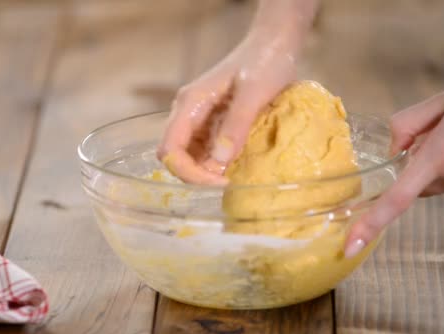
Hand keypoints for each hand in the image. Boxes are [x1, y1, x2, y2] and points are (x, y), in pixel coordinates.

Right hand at [157, 0, 316, 184]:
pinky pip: (203, 149)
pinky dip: (213, 163)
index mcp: (190, 103)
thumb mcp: (254, 94)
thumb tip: (219, 162)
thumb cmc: (264, 62)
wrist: (273, 43)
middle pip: (174, 155)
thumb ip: (236, 126)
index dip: (188, 172)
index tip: (220, 181)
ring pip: (187, 155)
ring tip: (231, 176)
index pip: (170, 149)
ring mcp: (197, 117)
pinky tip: (233, 164)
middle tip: (227, 181)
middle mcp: (187, 111)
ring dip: (203, 171)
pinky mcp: (210, 121)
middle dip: (195, 175)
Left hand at [345, 62, 443, 257]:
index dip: (371, 224)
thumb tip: (393, 153)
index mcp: (440, 156)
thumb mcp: (441, 100)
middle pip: (419, 185)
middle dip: (419, 164)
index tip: (351, 246)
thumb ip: (406, 126)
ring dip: (443, 161)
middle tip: (440, 130)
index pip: (397, 199)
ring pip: (442, 181)